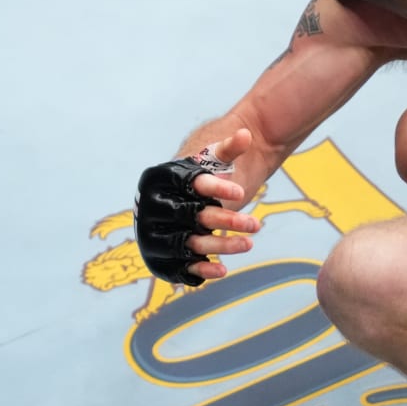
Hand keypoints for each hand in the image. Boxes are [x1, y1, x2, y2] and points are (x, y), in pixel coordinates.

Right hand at [134, 128, 262, 284]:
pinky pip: (180, 266)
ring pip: (190, 243)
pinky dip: (199, 271)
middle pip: (191, 216)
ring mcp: (156, 234)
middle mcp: (151, 208)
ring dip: (220, 246)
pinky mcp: (164, 255)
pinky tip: (221, 270)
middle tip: (255, 224)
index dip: (214, 189)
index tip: (241, 193)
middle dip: (225, 220)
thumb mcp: (212, 157)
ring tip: (249, 243)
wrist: (182, 196)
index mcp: (159, 180)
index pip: (189, 184)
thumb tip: (246, 134)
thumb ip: (229, 147)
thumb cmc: (200, 173)